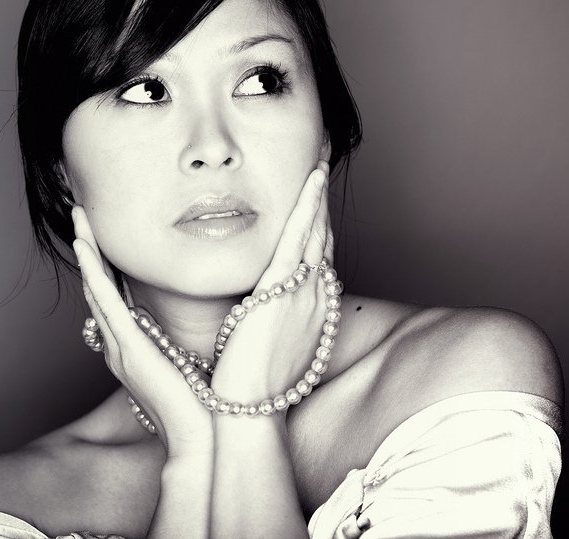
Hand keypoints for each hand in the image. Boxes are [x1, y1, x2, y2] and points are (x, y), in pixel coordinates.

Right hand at [71, 206, 212, 455]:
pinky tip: (85, 247)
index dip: (106, 264)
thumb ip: (190, 339)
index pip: (115, 297)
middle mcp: (120, 346)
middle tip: (81, 215)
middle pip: (98, 287)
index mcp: (135, 348)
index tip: (104, 235)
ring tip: (78, 218)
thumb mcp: (195, 362)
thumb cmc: (206, 406)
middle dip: (88, 249)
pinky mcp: (128, 347)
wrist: (204, 440)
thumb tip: (208, 319)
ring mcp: (120, 347)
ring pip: (95, 288)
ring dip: (86, 251)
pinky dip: (93, 272)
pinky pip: (104, 301)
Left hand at [209, 160, 334, 403]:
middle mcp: (314, 297)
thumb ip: (264, 319)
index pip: (316, 255)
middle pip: (321, 236)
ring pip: (315, 231)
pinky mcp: (285, 291)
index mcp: (309, 310)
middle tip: (320, 162)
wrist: (247, 410)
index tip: (313, 198)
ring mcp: (304, 292)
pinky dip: (307, 208)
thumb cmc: (250, 384)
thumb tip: (253, 307)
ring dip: (317, 193)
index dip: (316, 223)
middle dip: (320, 200)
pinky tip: (310, 180)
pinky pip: (300, 240)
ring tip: (318, 158)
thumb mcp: (264, 344)